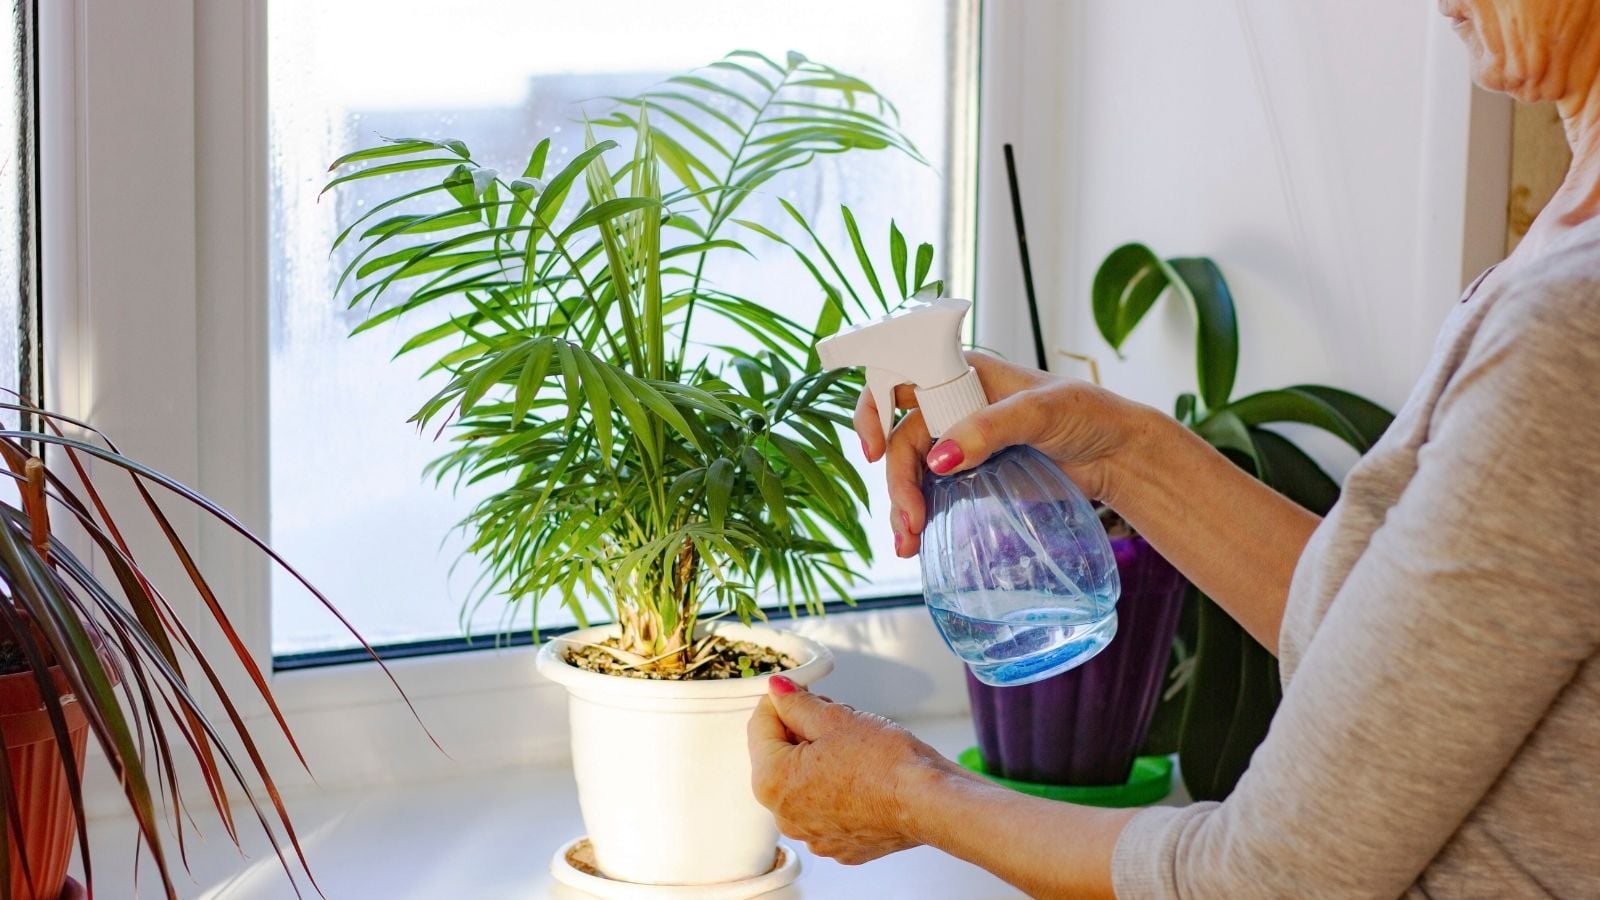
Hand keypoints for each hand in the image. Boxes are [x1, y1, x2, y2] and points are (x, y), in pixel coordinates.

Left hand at [747, 676, 951, 864]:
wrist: (928, 802)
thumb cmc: (885, 762)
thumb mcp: (834, 718)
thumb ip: (796, 703)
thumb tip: (777, 691)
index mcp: (771, 781)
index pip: (760, 726)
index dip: (780, 700)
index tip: (799, 690)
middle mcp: (785, 816)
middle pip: (780, 757)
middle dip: (801, 731)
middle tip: (834, 715)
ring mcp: (813, 835)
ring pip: (803, 783)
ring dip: (819, 760)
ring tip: (854, 744)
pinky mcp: (840, 845)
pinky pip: (827, 807)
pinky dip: (838, 789)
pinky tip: (863, 774)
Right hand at [855, 351, 1153, 556]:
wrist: (1115, 455)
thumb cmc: (1085, 415)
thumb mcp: (1040, 412)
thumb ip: (990, 428)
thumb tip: (939, 460)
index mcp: (960, 373)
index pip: (896, 379)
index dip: (873, 410)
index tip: (872, 449)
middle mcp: (952, 404)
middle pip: (900, 438)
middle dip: (896, 480)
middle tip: (909, 518)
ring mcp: (959, 441)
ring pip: (911, 470)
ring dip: (902, 505)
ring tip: (908, 543)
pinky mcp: (971, 475)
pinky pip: (931, 492)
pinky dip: (919, 516)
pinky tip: (915, 542)